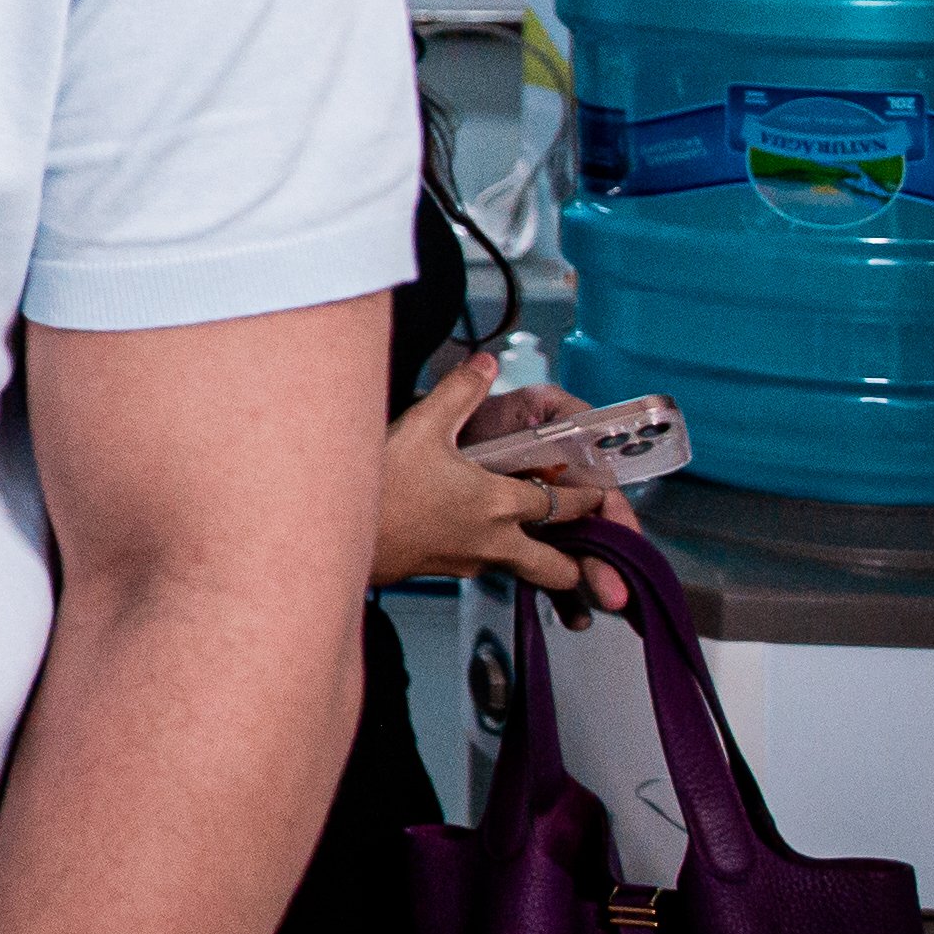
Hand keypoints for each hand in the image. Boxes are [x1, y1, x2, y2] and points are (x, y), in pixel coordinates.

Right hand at [376, 359, 622, 600]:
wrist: (331, 532)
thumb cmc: (380, 482)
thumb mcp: (421, 424)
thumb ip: (461, 391)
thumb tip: (487, 361)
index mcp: (499, 504)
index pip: (566, 506)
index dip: (590, 498)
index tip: (601, 491)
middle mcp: (493, 542)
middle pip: (559, 569)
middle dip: (581, 560)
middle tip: (589, 543)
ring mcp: (468, 563)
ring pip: (522, 571)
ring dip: (538, 560)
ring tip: (542, 542)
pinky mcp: (441, 572)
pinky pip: (483, 567)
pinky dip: (492, 553)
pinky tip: (473, 532)